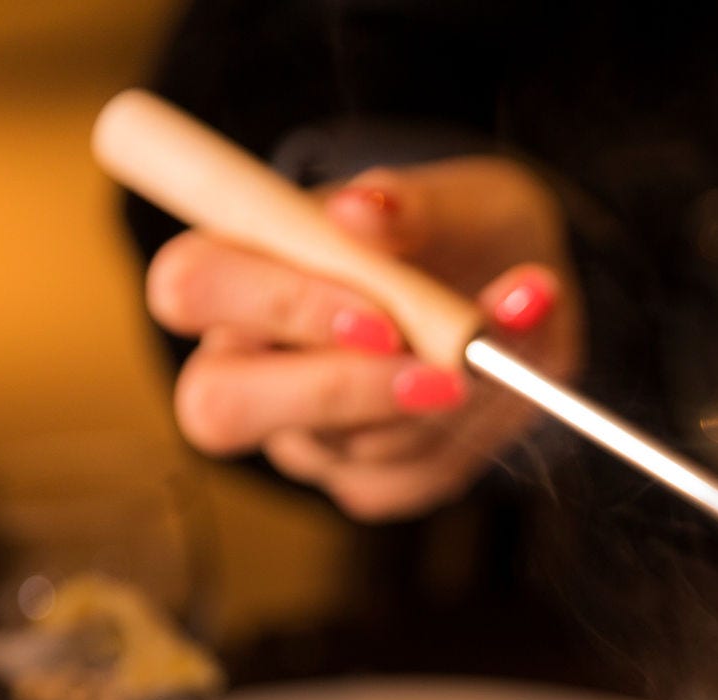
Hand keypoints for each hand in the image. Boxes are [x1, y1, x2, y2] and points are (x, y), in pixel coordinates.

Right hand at [147, 156, 582, 519]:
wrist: (526, 294)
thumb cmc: (465, 233)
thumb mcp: (461, 199)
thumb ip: (412, 204)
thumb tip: (363, 210)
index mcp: (242, 266)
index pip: (191, 287)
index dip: (276, 307)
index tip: (382, 317)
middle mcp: (251, 360)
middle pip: (218, 406)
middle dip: (340, 392)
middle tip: (444, 377)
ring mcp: (302, 433)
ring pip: (342, 448)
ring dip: (438, 407)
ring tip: (501, 355)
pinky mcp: (364, 480)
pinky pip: (403, 482)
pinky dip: (469, 437)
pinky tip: (501, 390)